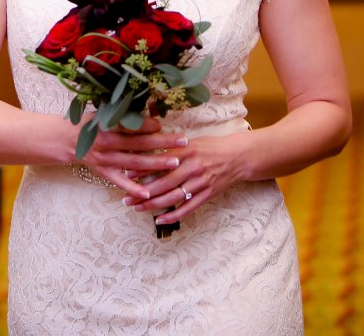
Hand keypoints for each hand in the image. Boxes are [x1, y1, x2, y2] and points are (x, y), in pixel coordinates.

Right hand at [79, 116, 188, 201]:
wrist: (65, 139)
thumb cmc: (90, 123)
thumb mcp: (104, 113)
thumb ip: (125, 115)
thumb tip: (152, 112)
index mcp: (107, 124)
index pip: (133, 125)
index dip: (149, 125)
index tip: (163, 124)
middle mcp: (107, 142)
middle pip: (140, 143)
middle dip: (163, 142)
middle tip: (183, 141)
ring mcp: (105, 159)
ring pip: (134, 163)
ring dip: (156, 164)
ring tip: (175, 163)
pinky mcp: (104, 172)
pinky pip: (121, 182)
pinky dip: (134, 189)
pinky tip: (149, 193)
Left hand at [123, 133, 248, 224]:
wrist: (237, 157)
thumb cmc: (211, 147)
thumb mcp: (191, 142)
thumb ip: (172, 148)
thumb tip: (147, 153)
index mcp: (187, 151)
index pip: (161, 163)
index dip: (143, 170)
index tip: (126, 175)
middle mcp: (193, 167)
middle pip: (164, 183)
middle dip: (143, 192)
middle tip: (126, 198)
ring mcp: (201, 183)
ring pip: (174, 197)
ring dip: (154, 205)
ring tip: (137, 208)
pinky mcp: (207, 194)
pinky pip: (188, 208)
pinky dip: (174, 216)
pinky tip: (160, 219)